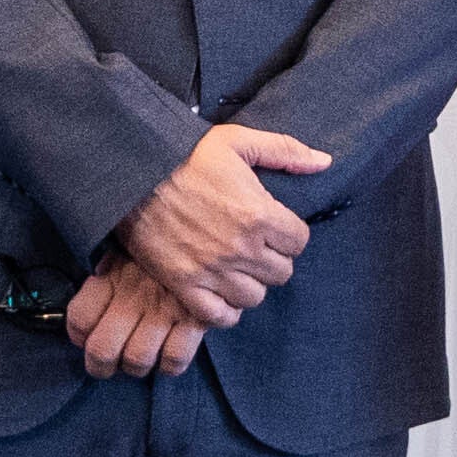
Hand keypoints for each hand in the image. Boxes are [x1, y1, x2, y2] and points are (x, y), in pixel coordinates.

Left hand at [61, 255, 205, 378]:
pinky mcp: (196, 320)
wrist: (210, 232)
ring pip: (137, 360)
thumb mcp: (128, 247)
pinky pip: (175, 359)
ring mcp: (166, 310)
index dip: (78, 336)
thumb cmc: (165, 244)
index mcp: (113, 275)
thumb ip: (106, 272)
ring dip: (135, 367)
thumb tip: (90, 303)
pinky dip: (168, 365)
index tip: (86, 337)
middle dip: (100, 366)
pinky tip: (167, 354)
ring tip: (139, 358)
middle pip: (102, 350)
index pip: (80, 319)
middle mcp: (135, 296)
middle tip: (106, 364)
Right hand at [121, 123, 326, 326]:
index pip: (299, 242)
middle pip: (281, 273)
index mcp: (260, 214)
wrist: (132, 172)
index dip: (289, 235)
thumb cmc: (186, 155)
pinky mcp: (183, 284)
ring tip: (236, 268)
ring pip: (253, 297)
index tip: (274, 228)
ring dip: (249, 284)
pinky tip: (219, 293)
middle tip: (254, 247)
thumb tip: (323, 162)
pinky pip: (218, 316)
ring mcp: (212, 269)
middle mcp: (240, 247)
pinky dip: (223, 310)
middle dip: (272, 259)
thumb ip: (285, 150)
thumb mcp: (238, 140)